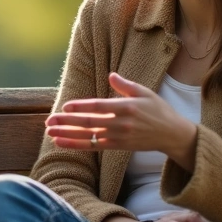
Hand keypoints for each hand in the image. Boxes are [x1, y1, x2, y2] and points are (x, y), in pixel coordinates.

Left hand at [46, 72, 197, 168]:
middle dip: (67, 122)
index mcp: (126, 107)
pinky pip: (93, 146)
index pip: (99, 107)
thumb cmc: (158, 110)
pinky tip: (61, 142)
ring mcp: (118, 137)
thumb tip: (110, 75)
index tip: (65, 106)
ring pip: (88, 136)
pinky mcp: (117, 146)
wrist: (171, 135)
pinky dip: (76, 144)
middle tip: (49, 120)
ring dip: (67, 134)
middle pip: (89, 123)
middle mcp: (121, 123)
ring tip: (50, 132)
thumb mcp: (144, 92)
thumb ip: (125, 85)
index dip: (81, 107)